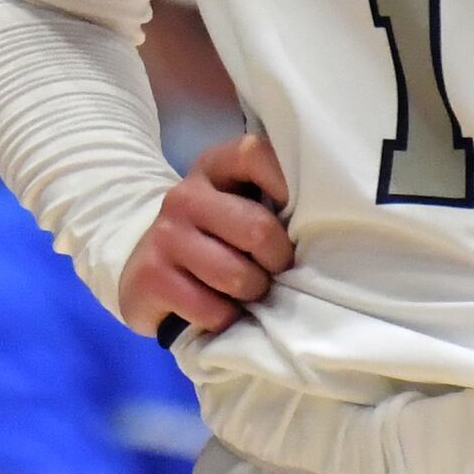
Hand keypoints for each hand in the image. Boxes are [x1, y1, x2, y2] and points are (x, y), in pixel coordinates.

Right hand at [115, 128, 292, 338]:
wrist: (147, 270)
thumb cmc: (216, 238)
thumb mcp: (241, 205)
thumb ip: (275, 197)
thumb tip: (327, 214)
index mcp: (214, 168)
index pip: (255, 154)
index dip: (286, 185)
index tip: (294, 215)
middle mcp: (185, 196)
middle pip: (258, 229)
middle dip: (277, 261)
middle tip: (271, 269)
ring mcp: (165, 236)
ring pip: (237, 276)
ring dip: (251, 294)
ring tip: (244, 291)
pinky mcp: (151, 278)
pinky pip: (213, 310)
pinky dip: (224, 319)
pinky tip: (215, 309)